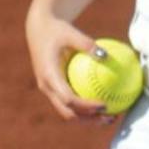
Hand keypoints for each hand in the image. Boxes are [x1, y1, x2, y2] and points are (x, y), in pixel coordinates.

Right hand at [25, 6, 110, 122]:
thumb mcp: (71, 32)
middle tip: (110, 118)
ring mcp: (49, 90)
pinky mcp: (53, 89)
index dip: (86, 106)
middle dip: (89, 120)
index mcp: (49, 76)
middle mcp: (47, 87)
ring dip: (88, 118)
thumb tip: (107, 56)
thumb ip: (87, 44)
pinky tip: (103, 103)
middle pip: (68, 113)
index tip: (104, 105)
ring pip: (68, 112)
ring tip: (110, 118)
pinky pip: (70, 102)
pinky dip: (85, 108)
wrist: (38, 28)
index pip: (69, 99)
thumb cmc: (56, 29)